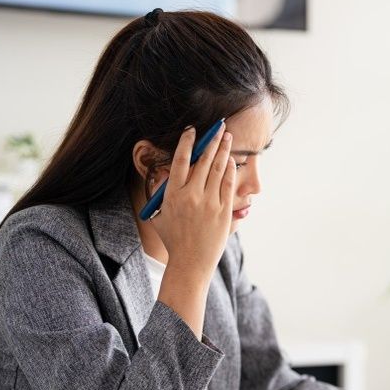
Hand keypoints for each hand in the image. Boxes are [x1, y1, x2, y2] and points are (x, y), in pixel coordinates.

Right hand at [151, 124, 236, 277]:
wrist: (190, 263)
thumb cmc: (174, 239)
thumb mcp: (158, 215)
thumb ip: (160, 194)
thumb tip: (163, 173)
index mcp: (173, 195)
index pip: (179, 160)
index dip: (186, 142)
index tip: (192, 130)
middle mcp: (192, 196)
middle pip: (202, 160)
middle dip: (211, 140)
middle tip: (218, 126)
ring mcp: (209, 203)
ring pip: (217, 169)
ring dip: (223, 150)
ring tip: (227, 137)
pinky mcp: (224, 211)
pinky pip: (228, 185)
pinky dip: (229, 170)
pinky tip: (231, 160)